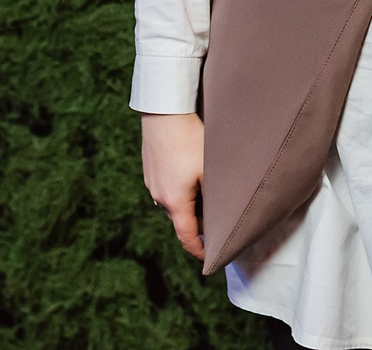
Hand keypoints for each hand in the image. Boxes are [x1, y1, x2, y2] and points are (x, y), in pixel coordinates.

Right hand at [141, 111, 206, 260]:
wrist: (164, 112)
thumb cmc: (190, 140)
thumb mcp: (208, 169)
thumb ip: (213, 194)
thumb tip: (221, 212)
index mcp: (175, 201)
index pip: (186, 236)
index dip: (198, 250)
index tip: (208, 258)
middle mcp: (159, 196)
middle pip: (179, 220)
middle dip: (195, 226)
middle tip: (214, 225)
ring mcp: (152, 182)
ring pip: (172, 204)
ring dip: (187, 207)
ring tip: (205, 199)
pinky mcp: (150, 169)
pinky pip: (165, 189)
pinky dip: (178, 192)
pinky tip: (189, 177)